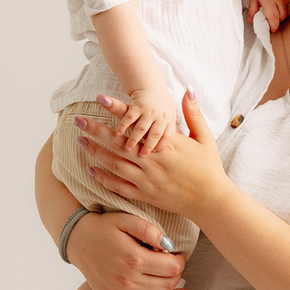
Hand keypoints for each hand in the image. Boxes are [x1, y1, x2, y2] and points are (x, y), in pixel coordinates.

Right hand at [64, 209, 189, 289]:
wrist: (77, 238)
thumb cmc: (103, 227)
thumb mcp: (125, 219)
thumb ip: (149, 230)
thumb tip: (169, 245)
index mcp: (134, 259)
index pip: (171, 267)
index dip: (180, 261)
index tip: (178, 256)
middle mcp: (127, 280)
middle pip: (166, 285)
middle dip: (177, 277)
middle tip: (176, 269)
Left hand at [76, 90, 231, 222]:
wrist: (211, 200)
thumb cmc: (210, 168)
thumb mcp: (204, 138)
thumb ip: (193, 114)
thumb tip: (187, 89)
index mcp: (165, 143)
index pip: (136, 121)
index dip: (117, 109)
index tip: (100, 98)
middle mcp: (152, 160)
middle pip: (118, 142)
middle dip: (95, 129)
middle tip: (77, 120)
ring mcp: (147, 179)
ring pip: (114, 163)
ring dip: (95, 151)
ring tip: (79, 141)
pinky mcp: (146, 195)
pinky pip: (119, 186)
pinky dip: (103, 178)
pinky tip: (90, 170)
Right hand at [103, 87, 176, 155]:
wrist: (150, 85)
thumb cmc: (160, 104)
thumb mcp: (170, 115)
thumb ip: (169, 130)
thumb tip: (170, 152)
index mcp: (170, 119)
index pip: (167, 137)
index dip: (161, 147)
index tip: (154, 155)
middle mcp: (160, 115)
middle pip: (155, 135)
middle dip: (147, 147)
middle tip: (141, 158)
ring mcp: (149, 110)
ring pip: (141, 129)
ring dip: (133, 140)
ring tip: (127, 149)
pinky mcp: (137, 105)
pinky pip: (129, 118)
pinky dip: (123, 126)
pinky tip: (118, 134)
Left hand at [246, 0, 289, 32]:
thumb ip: (252, 9)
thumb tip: (250, 20)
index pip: (273, 17)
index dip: (274, 26)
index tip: (272, 29)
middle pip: (282, 16)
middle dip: (277, 20)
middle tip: (272, 19)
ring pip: (288, 12)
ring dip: (283, 15)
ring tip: (277, 11)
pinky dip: (288, 9)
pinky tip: (284, 6)